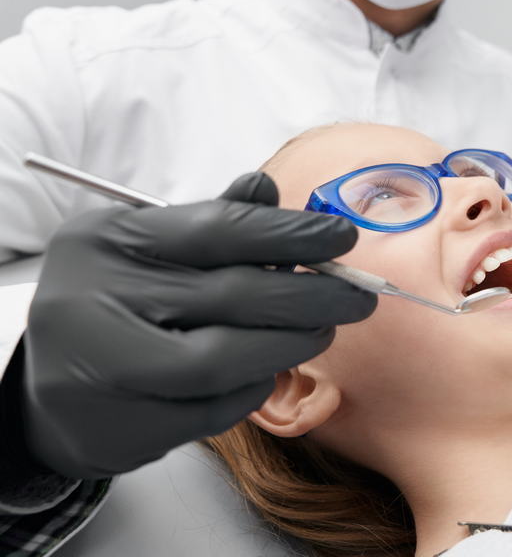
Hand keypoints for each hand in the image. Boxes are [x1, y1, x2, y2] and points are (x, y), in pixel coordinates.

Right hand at [20, 173, 375, 478]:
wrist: (46, 391)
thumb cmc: (116, 304)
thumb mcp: (148, 248)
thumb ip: (211, 223)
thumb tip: (268, 190)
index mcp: (107, 242)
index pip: (217, 229)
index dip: (290, 233)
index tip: (344, 237)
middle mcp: (95, 303)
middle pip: (233, 295)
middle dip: (311, 294)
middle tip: (357, 295)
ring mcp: (104, 371)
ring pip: (227, 359)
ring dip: (291, 344)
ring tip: (321, 332)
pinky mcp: (123, 428)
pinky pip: (214, 409)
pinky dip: (254, 387)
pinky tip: (268, 370)